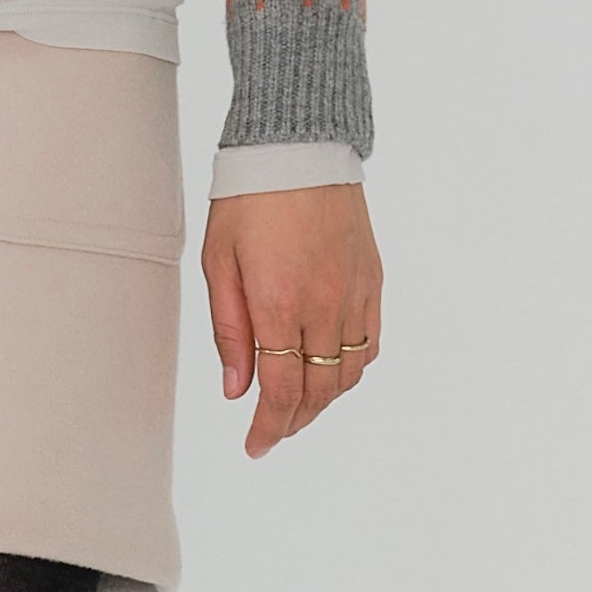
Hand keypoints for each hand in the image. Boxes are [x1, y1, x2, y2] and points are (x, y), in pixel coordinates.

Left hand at [202, 183, 381, 456]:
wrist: (297, 145)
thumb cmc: (248, 196)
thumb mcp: (218, 260)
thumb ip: (229, 329)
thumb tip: (235, 388)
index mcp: (279, 303)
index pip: (281, 392)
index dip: (268, 428)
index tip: (255, 446)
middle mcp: (325, 306)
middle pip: (317, 392)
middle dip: (293, 421)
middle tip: (271, 432)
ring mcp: (355, 294)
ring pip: (348, 374)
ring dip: (323, 399)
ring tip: (297, 405)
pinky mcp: (374, 280)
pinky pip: (370, 344)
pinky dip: (352, 369)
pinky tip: (331, 369)